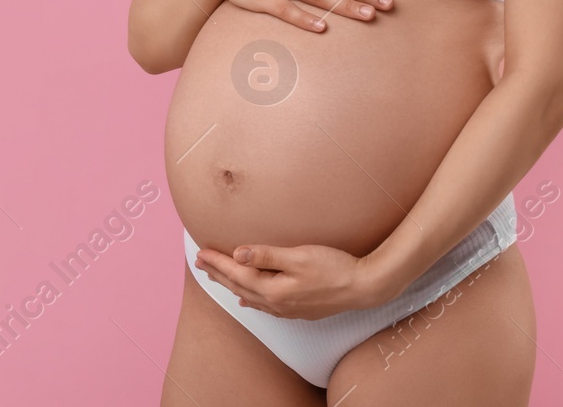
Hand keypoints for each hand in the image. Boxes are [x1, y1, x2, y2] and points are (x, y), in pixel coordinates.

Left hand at [193, 239, 389, 319]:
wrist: (363, 288)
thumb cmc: (334, 268)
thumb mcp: (299, 256)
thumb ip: (267, 255)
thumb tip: (238, 254)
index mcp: (273, 289)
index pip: (237, 273)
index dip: (218, 262)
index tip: (200, 252)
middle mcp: (276, 303)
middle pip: (239, 286)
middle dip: (218, 273)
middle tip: (199, 263)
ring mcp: (287, 309)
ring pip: (250, 296)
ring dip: (231, 285)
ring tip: (216, 277)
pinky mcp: (297, 310)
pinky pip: (264, 305)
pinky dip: (250, 298)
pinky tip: (246, 299)